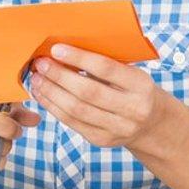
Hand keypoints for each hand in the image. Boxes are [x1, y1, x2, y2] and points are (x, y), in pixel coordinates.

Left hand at [30, 44, 170, 149]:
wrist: (153, 124)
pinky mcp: (102, 140)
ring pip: (76, 109)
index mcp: (142, 86)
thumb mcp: (130, 74)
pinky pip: (71, 122)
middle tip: (40, 64)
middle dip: (59, 76)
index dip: (79, 58)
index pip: (107, 69)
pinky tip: (41, 94)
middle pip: (88, 92)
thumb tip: (62, 50)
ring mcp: (118, 128)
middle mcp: (134, 109)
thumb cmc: (133, 90)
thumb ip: (105, 64)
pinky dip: (52, 107)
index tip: (56, 49)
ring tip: (35, 79)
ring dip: (50, 92)